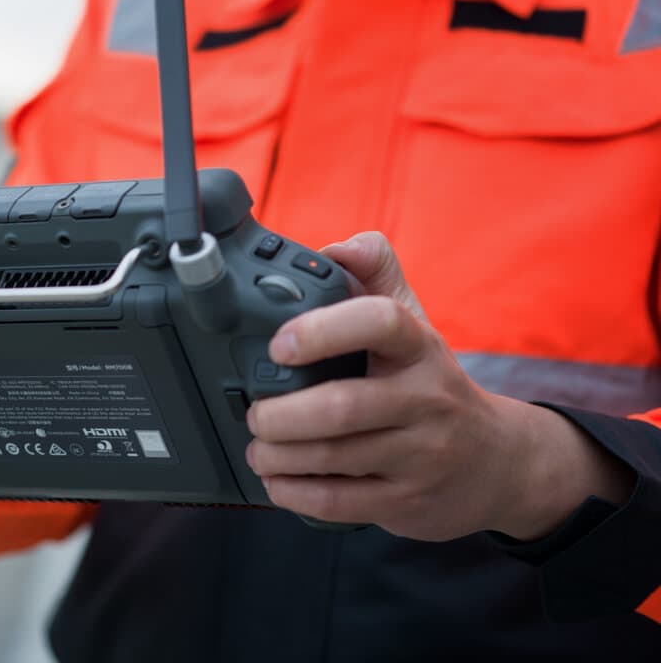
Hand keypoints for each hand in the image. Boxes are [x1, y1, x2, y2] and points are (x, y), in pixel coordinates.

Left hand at [244, 232, 631, 541]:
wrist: (499, 463)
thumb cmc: (432, 383)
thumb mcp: (413, 322)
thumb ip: (373, 274)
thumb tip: (331, 249)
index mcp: (419, 346)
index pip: (379, 321)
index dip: (322, 330)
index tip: (279, 344)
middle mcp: (425, 399)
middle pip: (341, 407)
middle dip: (279, 414)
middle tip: (253, 413)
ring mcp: (420, 455)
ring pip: (332, 457)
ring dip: (277, 454)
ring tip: (258, 446)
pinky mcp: (407, 502)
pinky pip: (338, 502)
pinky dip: (294, 492)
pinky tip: (276, 479)